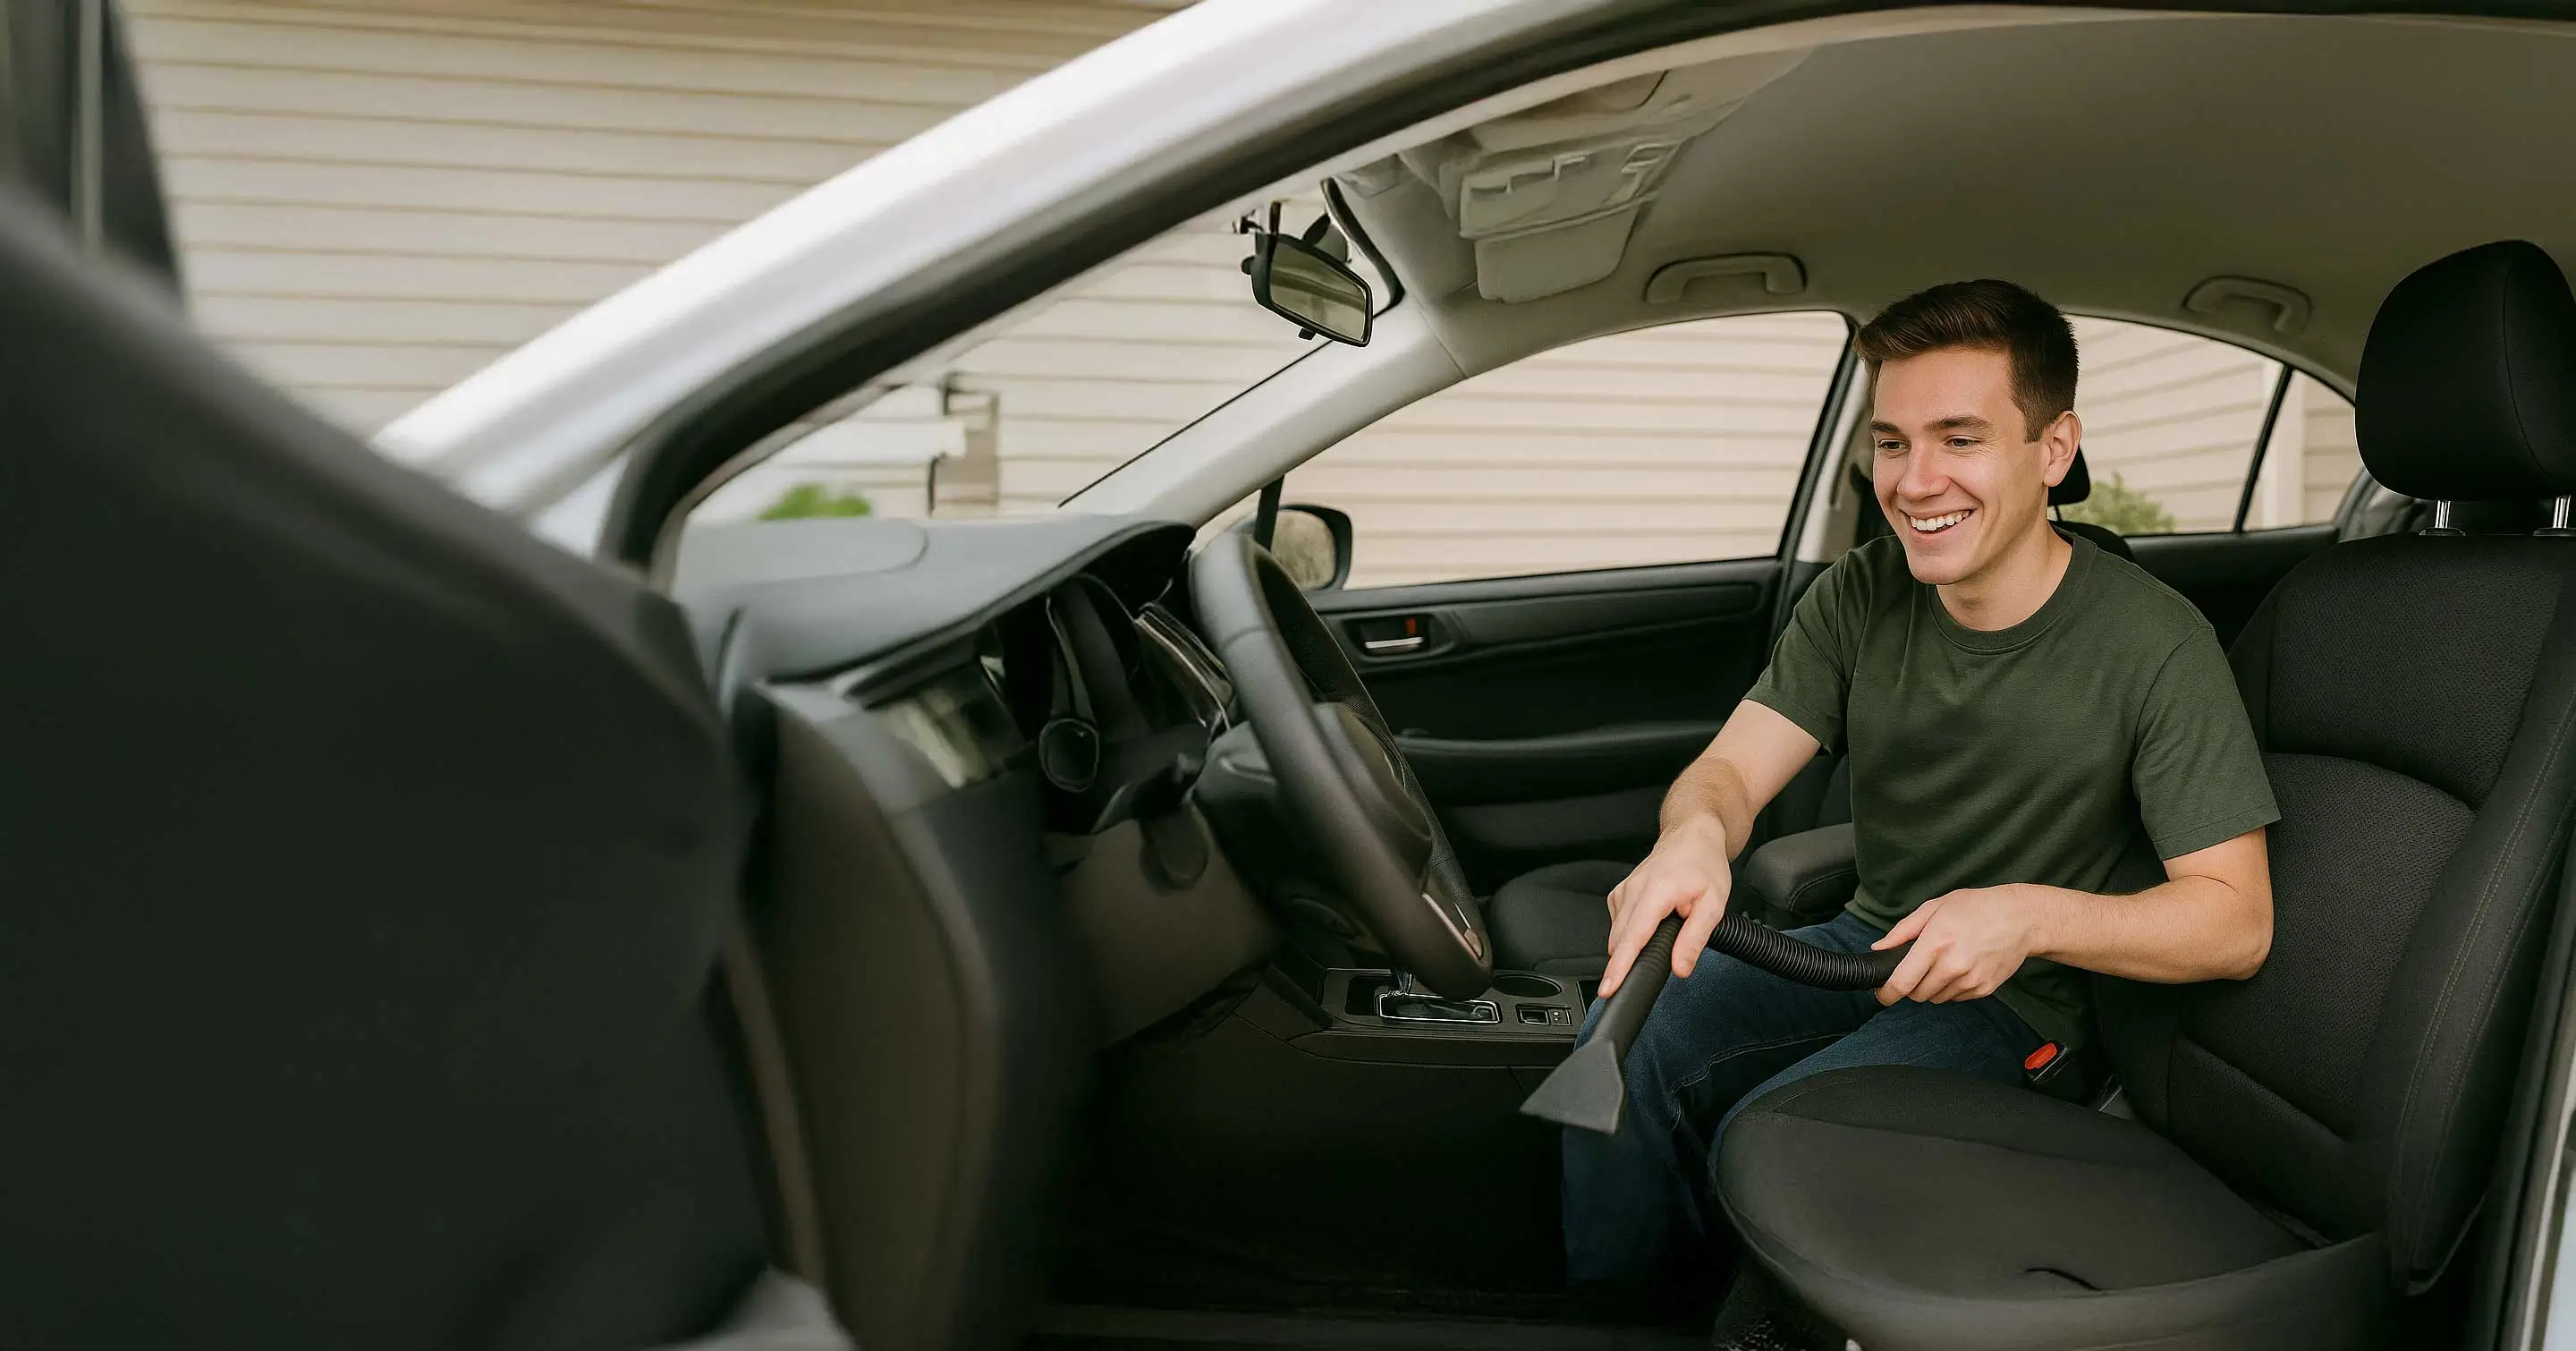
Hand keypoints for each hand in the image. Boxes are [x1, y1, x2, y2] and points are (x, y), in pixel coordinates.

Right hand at [1600, 815, 1732, 997]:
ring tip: (1659, 939)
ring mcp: (1623, 891)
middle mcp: (1633, 890)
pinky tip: (1650, 927)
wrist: (1692, 837)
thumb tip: (1680, 968)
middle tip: (1645, 974)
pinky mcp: (1619, 894)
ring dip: (1631, 947)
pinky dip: (1630, 934)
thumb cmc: (1704, 865)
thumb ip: (1694, 939)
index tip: (1609, 987)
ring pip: (1617, 934)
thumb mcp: (1714, 904)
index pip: (1632, 937)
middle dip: (1625, 964)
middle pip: (1619, 940)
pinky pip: (1618, 924)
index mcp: (1656, 892)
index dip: (1619, 966)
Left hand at [1872, 885, 2047, 1005]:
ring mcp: (1970, 980)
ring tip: (1945, 962)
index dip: (1887, 993)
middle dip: (1912, 985)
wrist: (2020, 919)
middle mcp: (1952, 966)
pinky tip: (1962, 967)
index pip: (1903, 982)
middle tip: (1919, 967)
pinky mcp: (1984, 989)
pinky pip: (1956, 998)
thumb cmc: (1976, 908)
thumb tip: (1880, 948)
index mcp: (1935, 944)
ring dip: (1933, 986)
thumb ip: (1903, 931)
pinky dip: (1952, 988)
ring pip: (1937, 998)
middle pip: (1918, 994)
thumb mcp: (1934, 908)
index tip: (1882, 994)